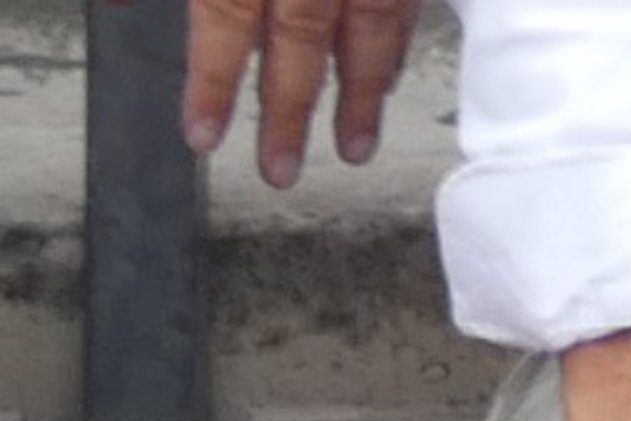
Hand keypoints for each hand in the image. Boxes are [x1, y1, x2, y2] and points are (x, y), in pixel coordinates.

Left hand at [183, 0, 420, 185]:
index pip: (227, 16)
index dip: (214, 80)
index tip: (203, 135)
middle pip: (302, 37)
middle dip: (289, 111)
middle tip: (280, 172)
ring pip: (371, 28)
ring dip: (359, 96)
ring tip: (354, 151)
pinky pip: (406, 7)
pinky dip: (397, 49)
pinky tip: (388, 77)